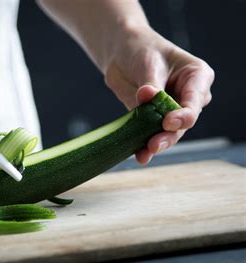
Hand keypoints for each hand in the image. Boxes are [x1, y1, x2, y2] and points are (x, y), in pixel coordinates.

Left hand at [104, 26, 214, 163]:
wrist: (121, 53)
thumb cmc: (142, 50)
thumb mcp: (149, 63)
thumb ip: (150, 84)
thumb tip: (147, 96)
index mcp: (197, 77)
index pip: (194, 101)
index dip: (183, 115)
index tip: (168, 122)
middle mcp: (189, 97)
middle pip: (183, 122)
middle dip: (169, 135)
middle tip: (154, 144)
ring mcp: (171, 110)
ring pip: (169, 132)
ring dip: (157, 144)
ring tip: (145, 153)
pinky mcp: (152, 119)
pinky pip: (150, 134)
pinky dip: (144, 145)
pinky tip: (139, 155)